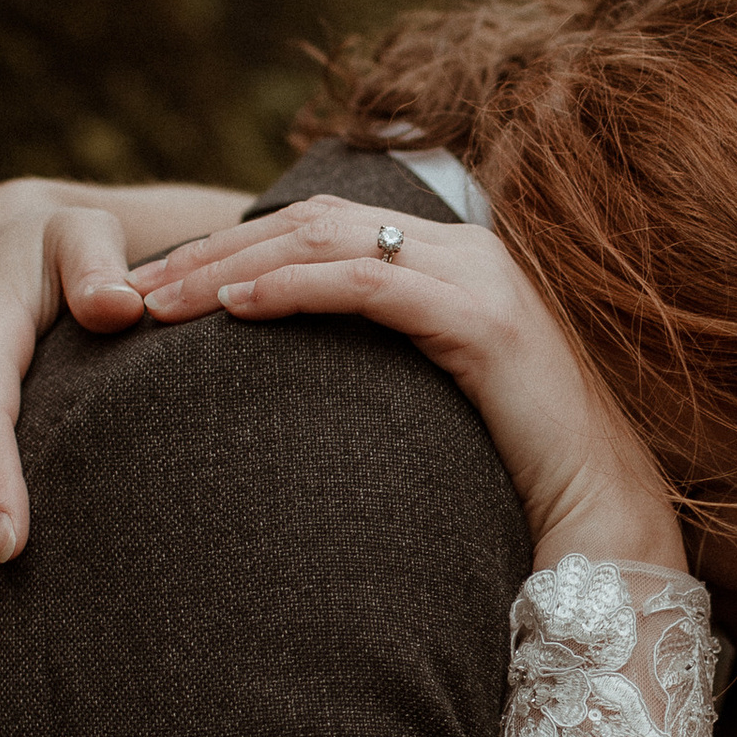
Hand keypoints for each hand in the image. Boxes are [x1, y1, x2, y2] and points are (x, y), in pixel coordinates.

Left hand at [137, 198, 684, 573]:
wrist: (602, 516)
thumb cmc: (510, 475)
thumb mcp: (426, 404)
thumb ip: (374, 368)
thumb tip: (288, 387)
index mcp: (450, 258)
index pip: (321, 227)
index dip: (234, 244)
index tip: (159, 285)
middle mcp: (466, 248)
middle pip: (312, 221)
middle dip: (215, 247)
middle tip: (133, 288)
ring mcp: (478, 277)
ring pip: (330, 240)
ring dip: (234, 264)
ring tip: (161, 299)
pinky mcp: (483, 321)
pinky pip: (370, 285)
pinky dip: (294, 289)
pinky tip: (234, 308)